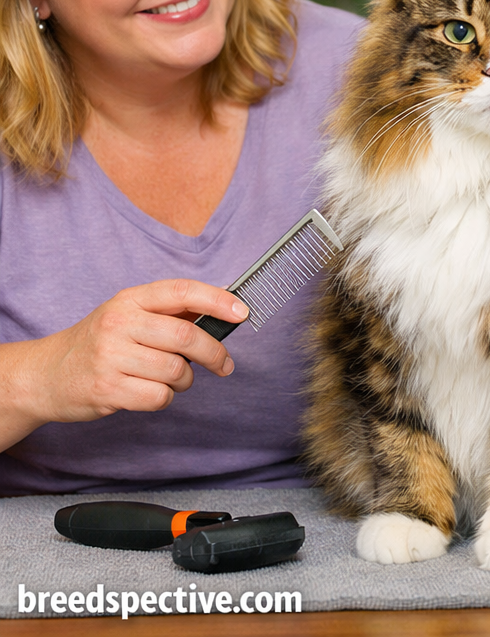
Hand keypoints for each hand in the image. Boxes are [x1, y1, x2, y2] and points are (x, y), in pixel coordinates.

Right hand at [7, 280, 247, 433]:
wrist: (47, 374)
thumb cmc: (101, 342)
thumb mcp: (131, 314)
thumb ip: (174, 308)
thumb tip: (227, 298)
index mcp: (130, 299)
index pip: (182, 292)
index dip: (218, 301)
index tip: (243, 312)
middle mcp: (119, 323)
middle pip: (185, 336)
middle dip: (213, 353)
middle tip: (224, 364)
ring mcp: (110, 356)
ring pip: (175, 370)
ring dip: (185, 380)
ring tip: (174, 378)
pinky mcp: (106, 389)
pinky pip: (159, 396)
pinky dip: (166, 398)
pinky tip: (151, 391)